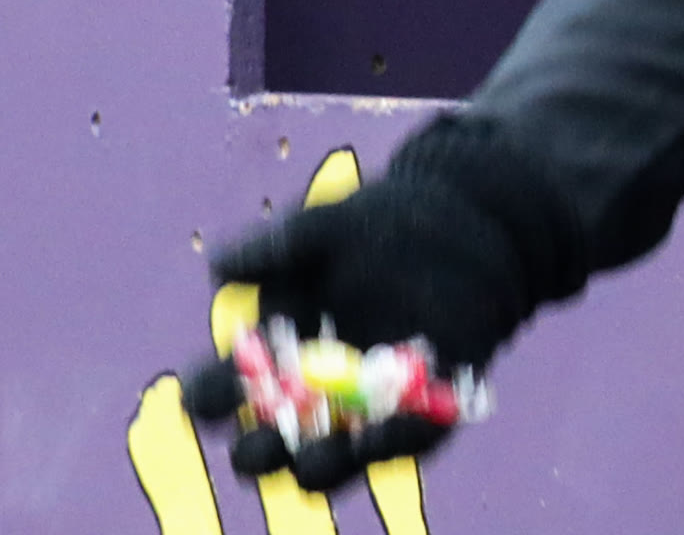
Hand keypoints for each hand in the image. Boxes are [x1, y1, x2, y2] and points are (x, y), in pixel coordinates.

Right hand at [182, 115, 581, 494]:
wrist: (474, 219)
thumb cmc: (391, 220)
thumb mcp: (334, 224)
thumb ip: (280, 245)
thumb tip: (218, 266)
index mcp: (283, 342)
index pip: (231, 380)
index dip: (214, 393)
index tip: (208, 396)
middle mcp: (319, 384)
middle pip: (273, 435)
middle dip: (261, 448)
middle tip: (257, 446)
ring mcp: (370, 402)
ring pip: (332, 456)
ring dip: (320, 464)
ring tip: (311, 461)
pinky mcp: (425, 406)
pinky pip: (405, 438)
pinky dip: (393, 442)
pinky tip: (383, 435)